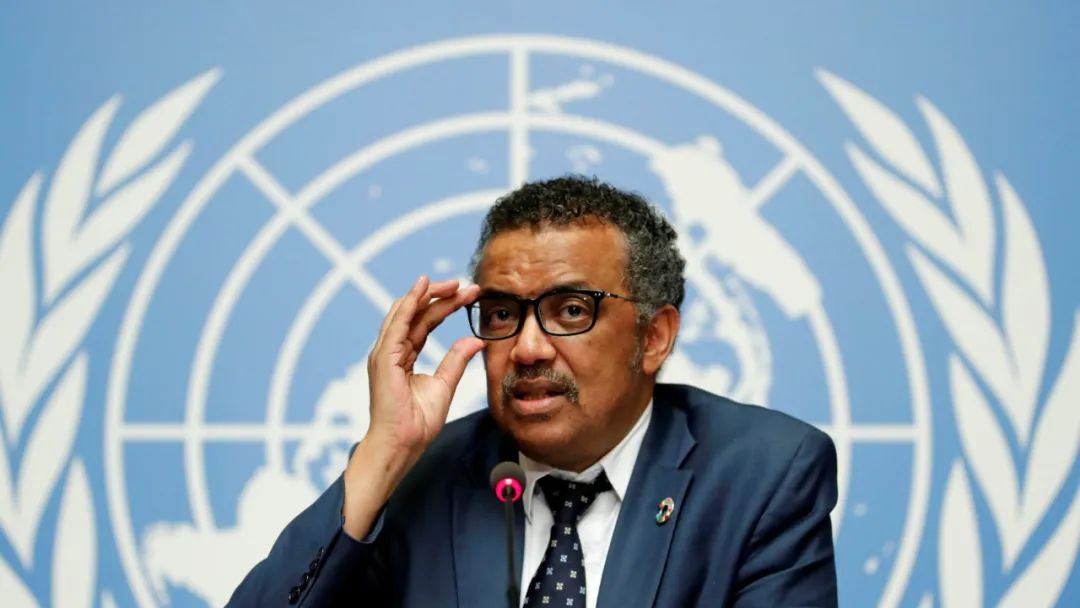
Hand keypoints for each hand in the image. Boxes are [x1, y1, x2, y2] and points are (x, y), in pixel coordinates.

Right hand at [366, 275, 484, 456]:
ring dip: (429, 294)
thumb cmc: (417, 423)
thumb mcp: (444, 385)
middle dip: (441, 296)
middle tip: (468, 286)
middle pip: (416, 313)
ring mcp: (385, 353)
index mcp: (403, 356)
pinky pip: (398, 324)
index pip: (425, 322)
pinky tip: (423, 289)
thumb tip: (473, 340)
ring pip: (406, 312)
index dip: (447, 306)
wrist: (401, 445)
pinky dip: (410, 304)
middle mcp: (392, 350)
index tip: (470, 296)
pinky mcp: (384, 358)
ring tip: (453, 284)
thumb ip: (455, 361)